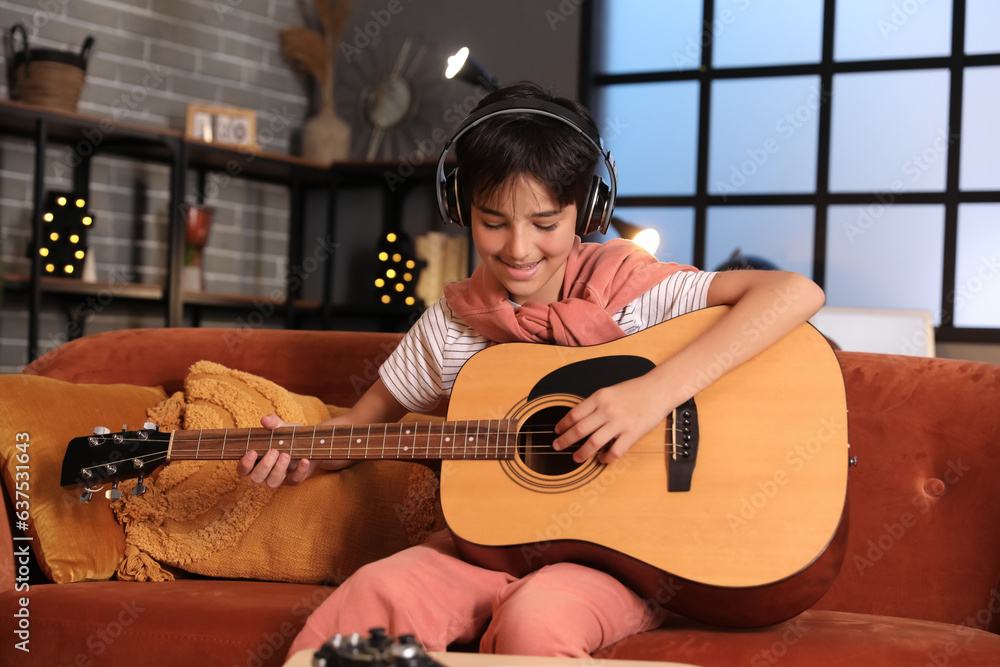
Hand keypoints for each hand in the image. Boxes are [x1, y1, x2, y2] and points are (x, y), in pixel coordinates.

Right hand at [236, 414, 353, 487]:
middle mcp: (265, 472)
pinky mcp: (293, 480)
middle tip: (274, 451)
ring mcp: (279, 478)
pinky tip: (304, 460)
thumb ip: (273, 423)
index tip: (253, 451)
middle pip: (256, 478)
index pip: (242, 469)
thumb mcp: (283, 427)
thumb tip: (265, 419)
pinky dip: (300, 470)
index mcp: (256, 460)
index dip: (244, 464)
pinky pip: (294, 480)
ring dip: (278, 470)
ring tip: (286, 455)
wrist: (312, 442)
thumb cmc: (290, 435)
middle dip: (264, 466)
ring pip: (272, 483)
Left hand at [552, 375, 670, 464]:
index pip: (575, 414)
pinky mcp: (632, 433)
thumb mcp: (610, 391)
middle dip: (565, 440)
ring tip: (576, 458)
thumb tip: (579, 419)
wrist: (659, 389)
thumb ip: (596, 404)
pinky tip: (602, 460)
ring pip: (593, 442)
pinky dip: (606, 458)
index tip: (557, 431)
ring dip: (582, 453)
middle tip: (557, 446)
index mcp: (599, 397)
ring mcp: (619, 423)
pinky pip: (615, 451)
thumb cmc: (635, 390)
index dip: (563, 424)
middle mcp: (607, 410)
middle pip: (579, 430)